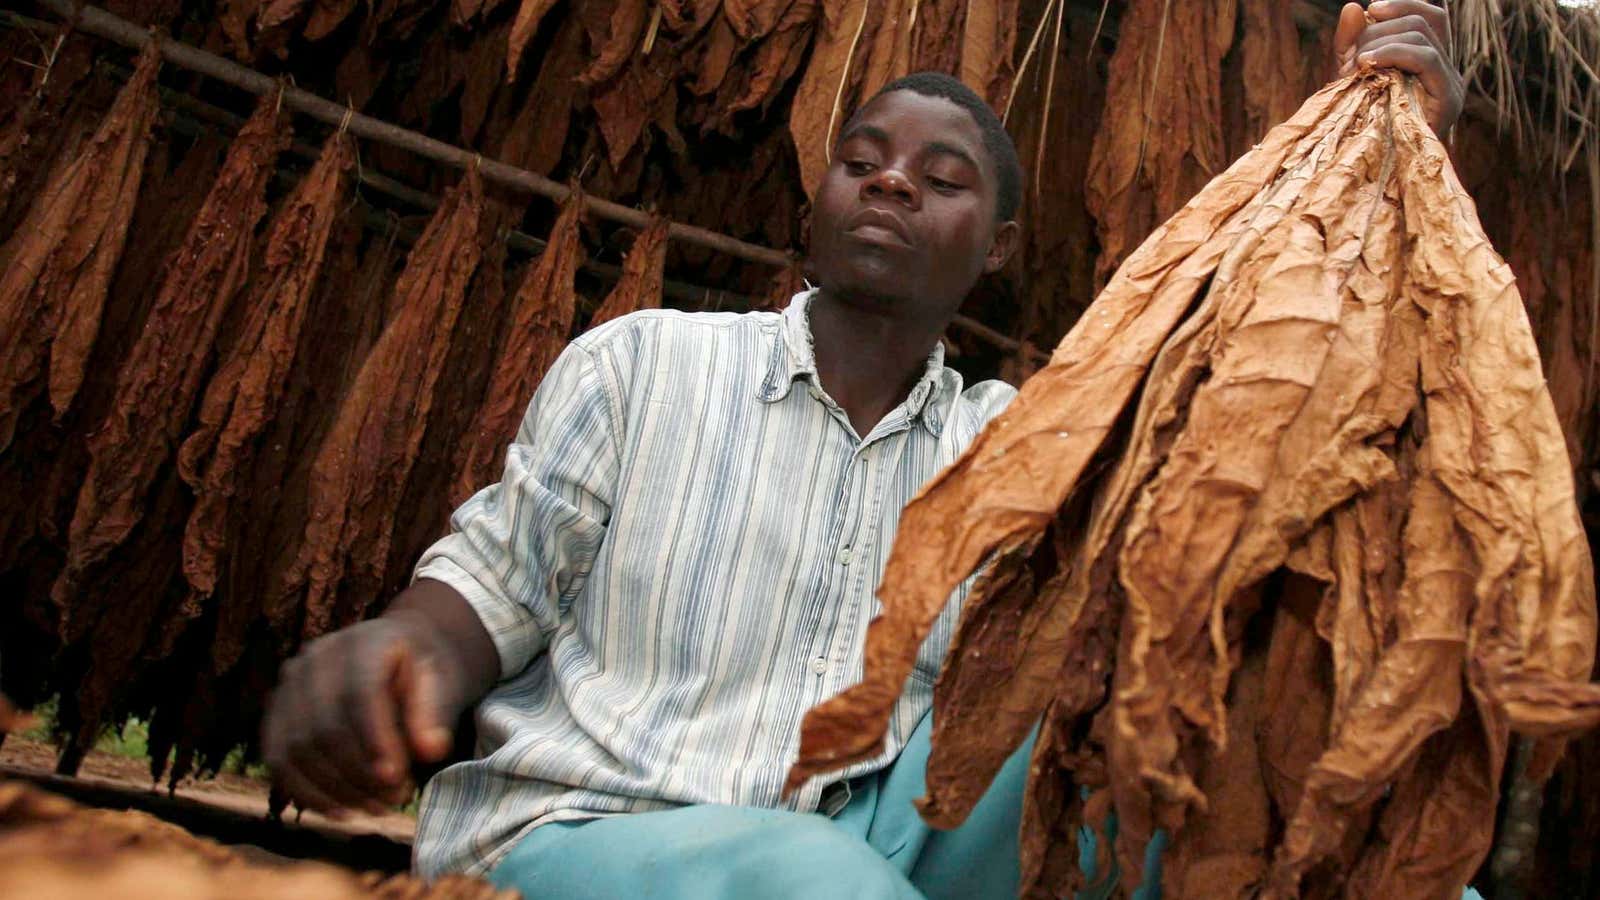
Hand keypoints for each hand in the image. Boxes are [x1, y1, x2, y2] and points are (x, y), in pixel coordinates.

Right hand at [263, 614, 463, 816]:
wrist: (396, 656)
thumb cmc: (422, 673)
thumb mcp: (442, 682)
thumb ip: (435, 713)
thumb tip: (431, 751)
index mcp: (362, 641)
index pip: (359, 693)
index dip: (374, 739)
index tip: (396, 778)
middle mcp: (316, 657)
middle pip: (324, 725)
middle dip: (358, 773)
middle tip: (395, 799)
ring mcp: (289, 685)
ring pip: (298, 748)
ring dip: (336, 790)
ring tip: (377, 808)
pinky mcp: (276, 715)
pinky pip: (278, 761)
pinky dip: (308, 793)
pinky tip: (343, 811)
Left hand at [1335, 1, 1465, 137]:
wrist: (1371, 171)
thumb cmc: (1359, 125)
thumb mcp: (1349, 76)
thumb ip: (1351, 42)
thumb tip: (1354, 6)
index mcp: (1430, 59)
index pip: (1430, 14)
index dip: (1402, 4)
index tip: (1370, 10)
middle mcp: (1446, 67)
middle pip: (1427, 18)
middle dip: (1383, 27)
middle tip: (1354, 51)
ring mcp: (1451, 82)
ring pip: (1424, 33)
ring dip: (1382, 40)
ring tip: (1357, 63)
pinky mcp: (1449, 97)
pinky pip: (1425, 57)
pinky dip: (1393, 53)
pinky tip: (1367, 64)